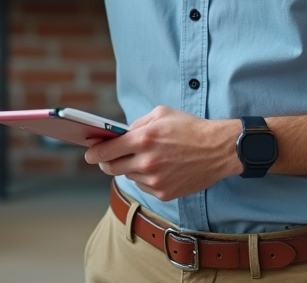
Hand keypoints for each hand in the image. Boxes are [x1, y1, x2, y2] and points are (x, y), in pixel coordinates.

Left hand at [83, 106, 241, 200]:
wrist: (218, 150)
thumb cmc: (190, 128)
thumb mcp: (161, 114)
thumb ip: (137, 123)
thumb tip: (120, 134)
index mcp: (143, 139)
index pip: (106, 150)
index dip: (93, 153)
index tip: (88, 153)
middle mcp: (146, 161)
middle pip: (112, 167)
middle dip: (105, 162)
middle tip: (105, 159)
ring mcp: (155, 180)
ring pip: (128, 176)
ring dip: (128, 168)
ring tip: (141, 158)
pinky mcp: (163, 193)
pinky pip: (143, 185)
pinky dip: (144, 177)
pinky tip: (156, 168)